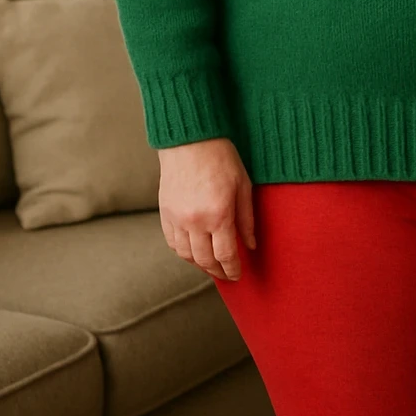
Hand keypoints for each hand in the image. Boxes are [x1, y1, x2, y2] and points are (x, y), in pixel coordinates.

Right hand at [157, 137, 255, 281]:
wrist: (190, 140)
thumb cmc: (222, 158)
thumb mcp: (243, 186)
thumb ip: (246, 219)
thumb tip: (251, 245)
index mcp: (218, 215)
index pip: (226, 255)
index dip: (232, 269)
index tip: (238, 275)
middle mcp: (195, 221)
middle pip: (205, 260)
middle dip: (217, 271)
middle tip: (226, 275)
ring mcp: (177, 218)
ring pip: (186, 255)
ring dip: (199, 265)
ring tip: (210, 266)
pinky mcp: (165, 213)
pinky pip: (172, 242)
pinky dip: (182, 252)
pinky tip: (192, 252)